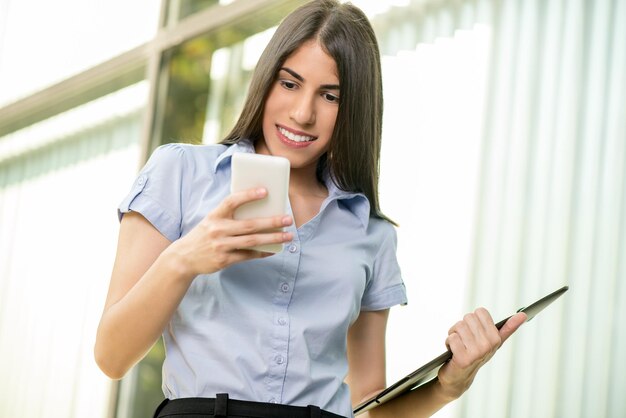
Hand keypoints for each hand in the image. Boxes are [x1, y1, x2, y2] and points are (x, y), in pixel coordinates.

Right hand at [165, 187, 292, 276]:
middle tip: (288, 219)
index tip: (265, 191)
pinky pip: (248, 255)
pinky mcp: (224, 260)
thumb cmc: (204, 235)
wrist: (184, 258)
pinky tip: (274, 249)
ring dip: (273, 238)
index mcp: (215, 216)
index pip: (232, 201)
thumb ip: (229, 216)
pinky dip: (262, 252)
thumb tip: (259, 211)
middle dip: (272, 222)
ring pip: (252, 241)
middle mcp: (218, 230)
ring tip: (288, 236)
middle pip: (250, 225)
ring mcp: (221, 246)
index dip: (248, 195)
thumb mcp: (211, 221)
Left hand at [437, 309, 526, 399]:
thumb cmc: (476, 355)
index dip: (473, 320)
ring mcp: (477, 353)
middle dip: (462, 327)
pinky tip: (453, 352)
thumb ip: (508, 328)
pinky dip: (448, 343)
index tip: (474, 331)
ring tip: (458, 345)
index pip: (480, 312)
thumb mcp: (493, 342)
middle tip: (464, 339)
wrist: (459, 378)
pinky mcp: (463, 359)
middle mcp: (488, 345)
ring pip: (458, 326)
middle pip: (468, 317)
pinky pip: (451, 337)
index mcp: (496, 338)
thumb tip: (523, 315)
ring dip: (453, 334)